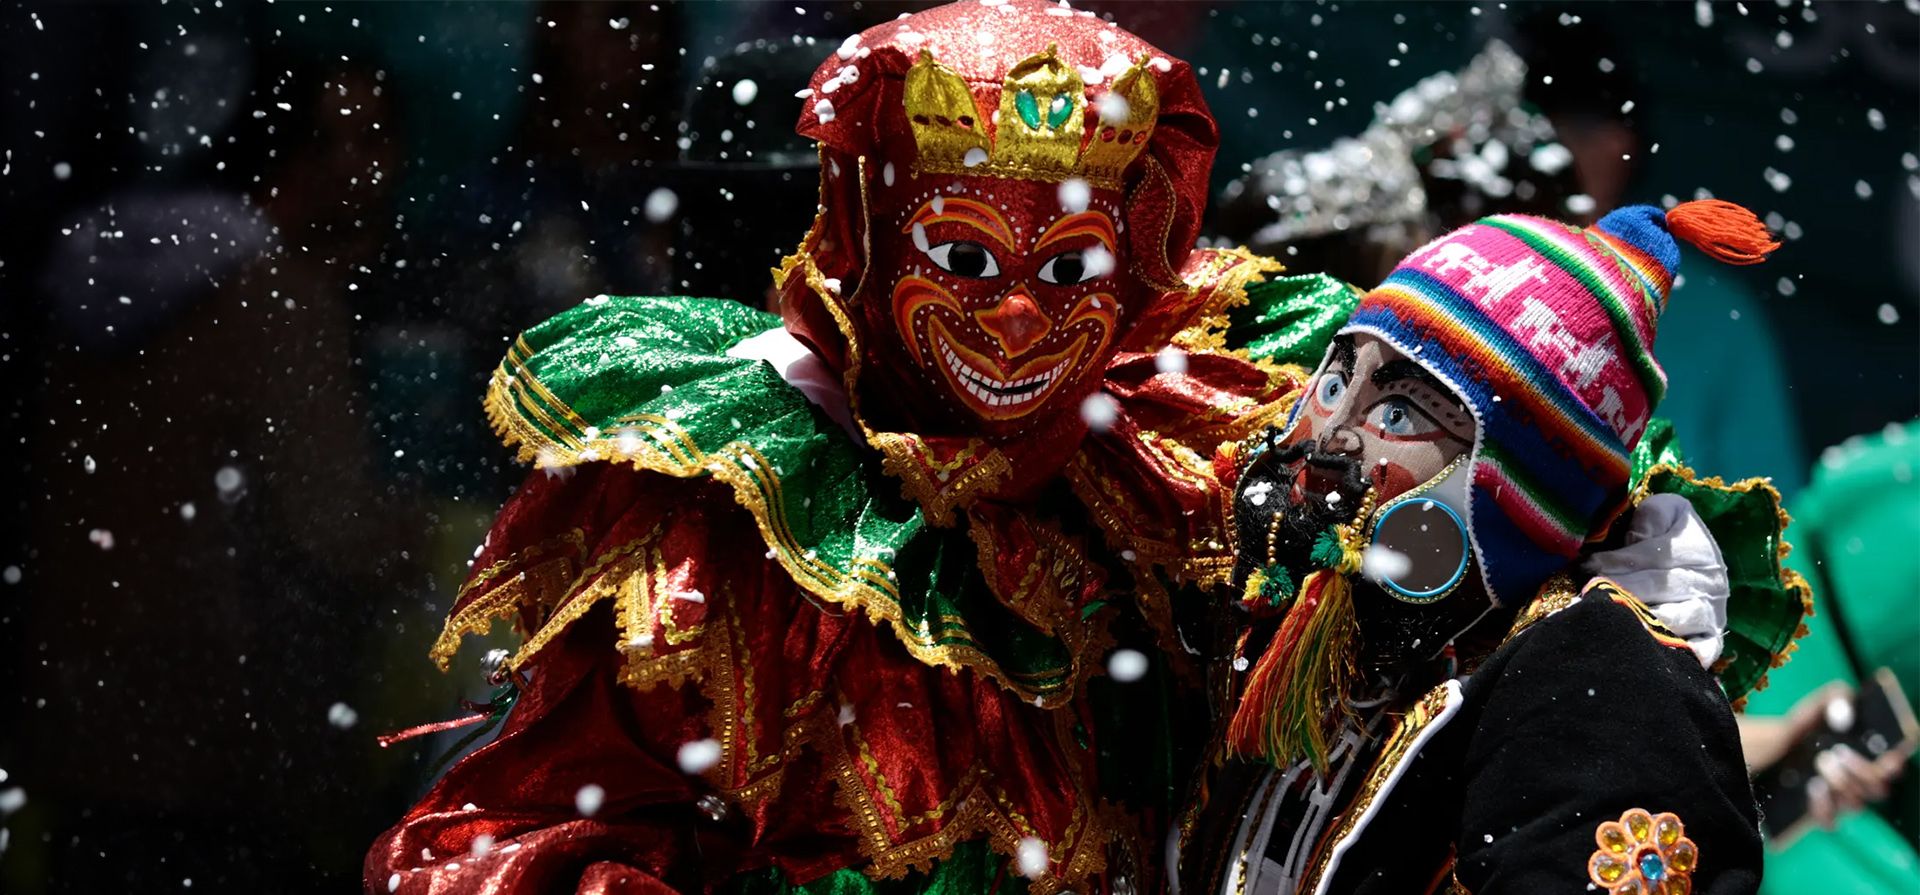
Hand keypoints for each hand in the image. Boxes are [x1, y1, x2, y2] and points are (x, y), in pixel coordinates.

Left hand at [1740, 682, 1908, 829]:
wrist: (1768, 749)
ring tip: (1820, 763)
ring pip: (1856, 805)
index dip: (1895, 765)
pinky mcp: (1817, 813)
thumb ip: (1834, 697)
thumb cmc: (1801, 728)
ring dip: (1841, 785)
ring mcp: (1840, 801)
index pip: (1892, 768)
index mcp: (1868, 758)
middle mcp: (1859, 783)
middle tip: (1838, 753)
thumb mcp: (1815, 706)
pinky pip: (1830, 822)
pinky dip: (1825, 808)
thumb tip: (1844, 711)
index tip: (1889, 758)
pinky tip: (1812, 788)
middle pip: (1878, 789)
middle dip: (1862, 772)